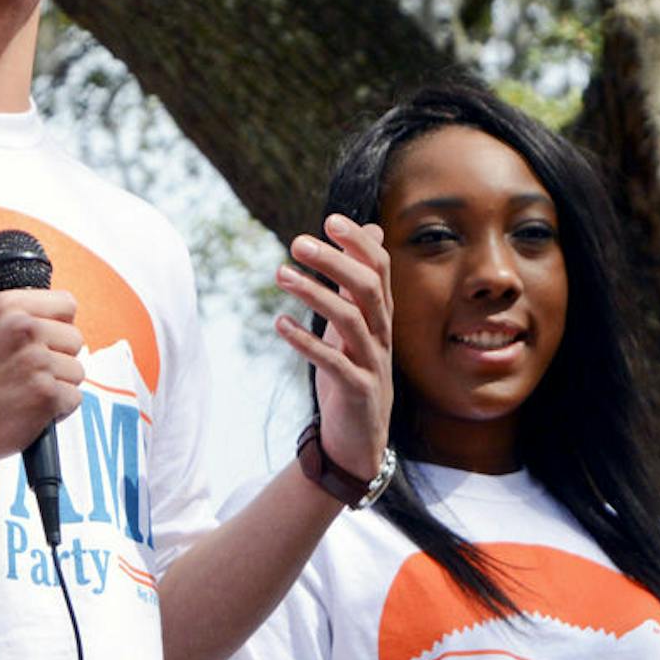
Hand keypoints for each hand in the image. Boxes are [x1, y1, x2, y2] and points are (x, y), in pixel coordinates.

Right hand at [0, 289, 84, 471]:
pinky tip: (27, 411)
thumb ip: (23, 318)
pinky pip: (74, 398)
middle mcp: (24, 327)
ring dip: (57, 387)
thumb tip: (66, 322)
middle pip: (75, 339)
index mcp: (8, 306)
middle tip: (25, 376)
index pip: (66, 304)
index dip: (58, 327)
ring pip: (77, 371)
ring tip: (22, 394)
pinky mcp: (46, 394)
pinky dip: (56, 411)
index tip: (41, 345)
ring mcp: (37, 361)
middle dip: (59, 360)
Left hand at [275, 213, 392, 481]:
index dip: (358, 242)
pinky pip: (334, 362)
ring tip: (279, 274)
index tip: (329, 219)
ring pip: (350, 319)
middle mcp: (381, 334)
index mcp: (380, 315)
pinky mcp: (358, 390)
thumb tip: (370, 234)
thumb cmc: (353, 374)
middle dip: (334, 261)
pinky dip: (306, 341)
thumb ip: (356, 283)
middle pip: (367, 287)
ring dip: (314, 293)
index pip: (379, 268)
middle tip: (296, 243)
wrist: (359, 441)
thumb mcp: (354, 324)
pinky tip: (279, 323)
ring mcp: (373, 363)